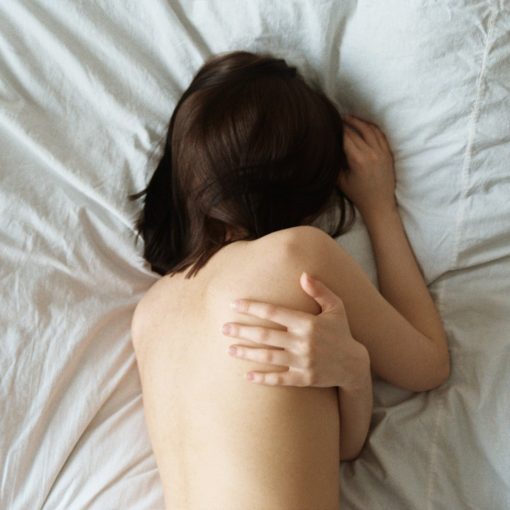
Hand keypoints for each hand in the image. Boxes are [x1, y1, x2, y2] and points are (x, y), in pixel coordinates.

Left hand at [222, 272, 368, 388]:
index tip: (234, 304)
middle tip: (223, 328)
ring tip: (230, 349)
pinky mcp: (303, 379)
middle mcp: (304, 342)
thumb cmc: (340, 331)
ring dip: (247, 353)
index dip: (252, 307)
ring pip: (268, 357)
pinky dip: (263, 379)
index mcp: (308, 322)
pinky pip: (279, 379)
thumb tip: (303, 274)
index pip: (274, 312)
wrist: (353, 364)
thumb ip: (320, 290)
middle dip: (242, 331)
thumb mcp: (336, 307)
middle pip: (265, 335)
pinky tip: (247, 376)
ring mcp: (303, 362)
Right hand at [339, 114, 396, 217]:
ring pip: (370, 129)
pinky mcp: (388, 154)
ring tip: (349, 118)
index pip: (346, 137)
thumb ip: (335, 163)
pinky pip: (380, 135)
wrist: (379, 204)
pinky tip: (364, 125)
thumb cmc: (358, 194)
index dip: (337, 129)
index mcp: (358, 160)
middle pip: (357, 131)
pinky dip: (372, 128)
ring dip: (359, 122)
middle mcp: (371, 153)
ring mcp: (382, 152)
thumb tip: (328, 148)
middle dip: (346, 123)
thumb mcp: (341, 181)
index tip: (330, 124)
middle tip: (337, 118)